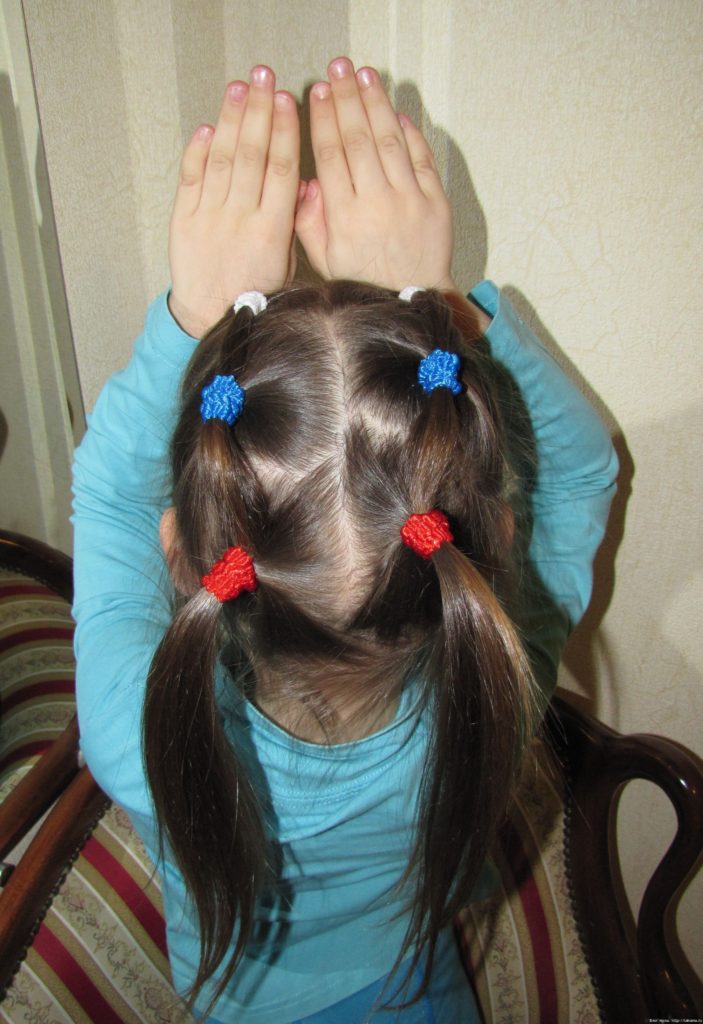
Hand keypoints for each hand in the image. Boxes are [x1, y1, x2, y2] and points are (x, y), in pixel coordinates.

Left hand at [169, 66, 300, 337]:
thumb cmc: (256, 293)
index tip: (288, 101)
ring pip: (222, 159)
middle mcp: (239, 220)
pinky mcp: (183, 220)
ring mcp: (208, 218)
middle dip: (259, 111)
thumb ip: (295, 223)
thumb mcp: (289, 264)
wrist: (210, 317)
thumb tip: (303, 185)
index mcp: (271, 231)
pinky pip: (191, 178)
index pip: (280, 169)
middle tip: (265, 78)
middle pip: (252, 155)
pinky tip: (210, 127)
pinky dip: (199, 151)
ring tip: (240, 89)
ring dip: (232, 120)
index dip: (284, 131)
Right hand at [295, 57, 455, 292]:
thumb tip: (303, 183)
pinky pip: (420, 158)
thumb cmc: (363, 283)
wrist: (411, 303)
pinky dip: (409, 132)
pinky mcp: (434, 202)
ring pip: (389, 141)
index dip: (323, 119)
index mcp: (345, 218)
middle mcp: (377, 204)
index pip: (331, 156)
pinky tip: (396, 113)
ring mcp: (409, 201)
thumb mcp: (325, 261)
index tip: (317, 93)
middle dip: (347, 99)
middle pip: (359, 139)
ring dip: (376, 105)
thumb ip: (309, 222)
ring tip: (364, 76)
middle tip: (338, 70)